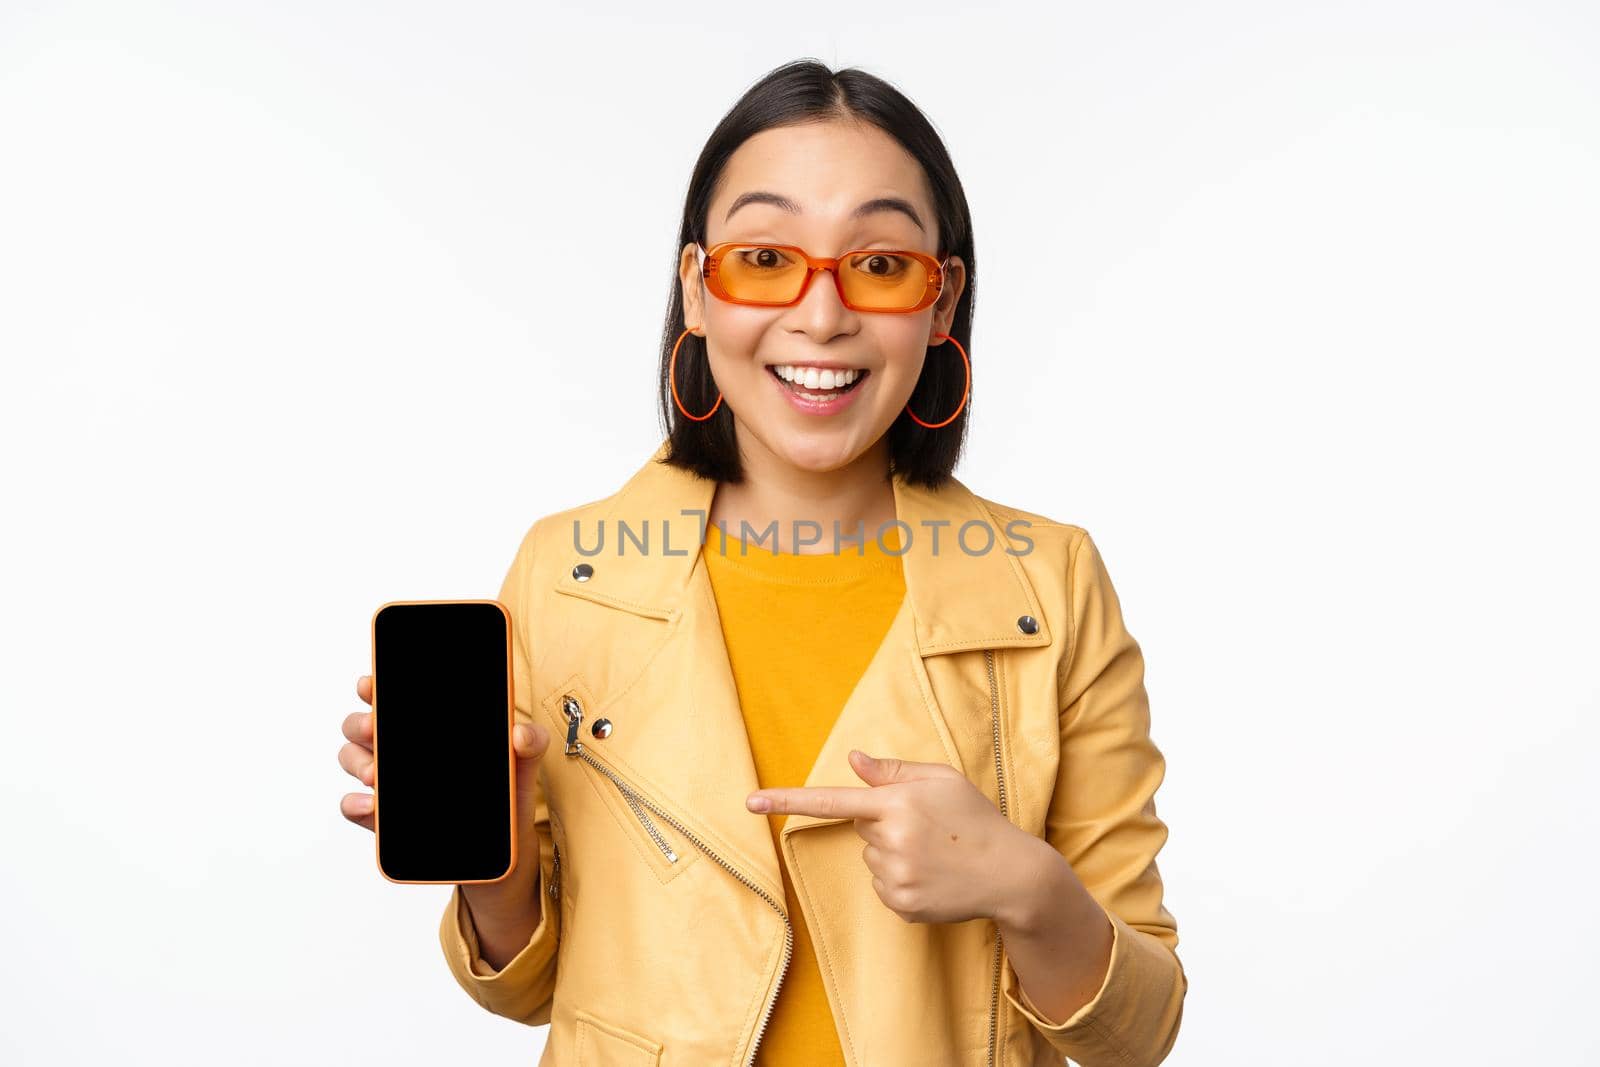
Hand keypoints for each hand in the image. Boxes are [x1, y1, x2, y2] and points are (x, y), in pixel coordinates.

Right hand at [337, 674, 552, 888]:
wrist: (502, 856)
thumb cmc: (506, 797)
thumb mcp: (522, 766)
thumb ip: (530, 744)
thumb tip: (521, 734)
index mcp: (431, 729)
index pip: (394, 699)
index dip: (376, 688)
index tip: (370, 684)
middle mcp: (403, 751)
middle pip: (362, 726)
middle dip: (360, 723)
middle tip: (374, 728)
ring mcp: (390, 785)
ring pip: (353, 760)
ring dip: (358, 762)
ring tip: (376, 775)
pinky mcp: (385, 821)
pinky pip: (355, 808)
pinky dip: (355, 805)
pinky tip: (371, 806)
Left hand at [746, 750, 1039, 924]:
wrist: (1012, 875)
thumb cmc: (976, 819)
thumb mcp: (942, 780)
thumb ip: (893, 770)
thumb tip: (853, 760)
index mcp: (898, 803)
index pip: (832, 799)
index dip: (786, 801)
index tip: (749, 802)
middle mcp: (891, 840)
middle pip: (861, 827)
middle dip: (885, 823)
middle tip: (927, 828)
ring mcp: (895, 877)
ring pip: (870, 859)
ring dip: (893, 854)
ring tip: (934, 854)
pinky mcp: (901, 905)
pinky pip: (881, 887)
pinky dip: (900, 881)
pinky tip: (932, 877)